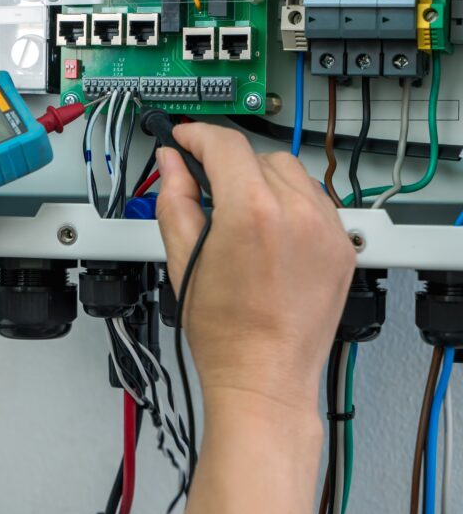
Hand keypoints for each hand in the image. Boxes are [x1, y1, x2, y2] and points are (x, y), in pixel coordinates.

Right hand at [155, 123, 355, 414]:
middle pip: (257, 155)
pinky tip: (269, 231)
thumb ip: (175, 199)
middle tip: (204, 185)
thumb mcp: (181, 258)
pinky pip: (316, 202)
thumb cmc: (224, 333)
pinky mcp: (342, 248)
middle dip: (227, 163)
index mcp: (252, 211)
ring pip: (291, 173)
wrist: (263, 378)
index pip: (224, 144)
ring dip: (261, 180)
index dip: (196, 135)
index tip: (184, 139)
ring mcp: (327, 230)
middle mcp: (297, 212)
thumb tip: (172, 164)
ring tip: (238, 212)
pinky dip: (290, 203)